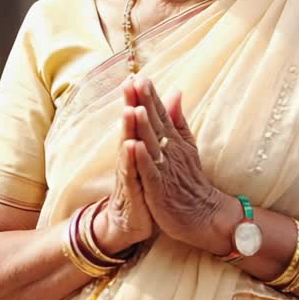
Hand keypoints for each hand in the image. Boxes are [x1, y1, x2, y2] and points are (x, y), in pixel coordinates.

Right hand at [91, 80, 155, 254]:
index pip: (140, 119)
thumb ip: (159, 129)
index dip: (141, 99)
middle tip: (130, 83)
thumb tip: (170, 102)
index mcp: (139, 147)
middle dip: (130, 105)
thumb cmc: (143, 187)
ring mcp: (129, 172)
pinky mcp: (132, 190)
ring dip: (128, 129)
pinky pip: (131, 173)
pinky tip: (131, 146)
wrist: (130, 223)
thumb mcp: (152, 158)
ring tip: (130, 110)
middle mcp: (130, 156)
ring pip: (128, 147)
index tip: (141, 76)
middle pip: (130, 127)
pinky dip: (130, 160)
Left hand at [128, 77, 234, 254]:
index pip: (161, 114)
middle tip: (135, 82)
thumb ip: (178, 120)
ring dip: (144, 127)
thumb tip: (175, 92)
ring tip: (135, 108)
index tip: (141, 76)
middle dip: (145, 103)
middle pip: (156, 124)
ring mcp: (166, 169)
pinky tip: (134, 146)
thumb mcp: (186, 146)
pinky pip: (150, 171)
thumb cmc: (190, 180)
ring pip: (153, 145)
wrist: (204, 215)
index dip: (151, 96)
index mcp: (174, 140)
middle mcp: (170, 151)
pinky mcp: (160, 188)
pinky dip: (142, 159)